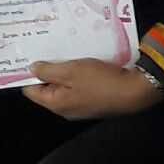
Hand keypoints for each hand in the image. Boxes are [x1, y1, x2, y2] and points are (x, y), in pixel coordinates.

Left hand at [23, 60, 161, 119]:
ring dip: (67, 73)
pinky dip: (81, 78)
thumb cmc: (101, 81)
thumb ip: (47, 70)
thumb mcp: (70, 70)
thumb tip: (32, 69)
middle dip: (50, 72)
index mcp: (56, 104)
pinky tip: (88, 67)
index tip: (32, 58)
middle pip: (49, 89)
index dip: (28, 75)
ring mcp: (83, 108)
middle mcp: (66, 110)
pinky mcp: (96, 103)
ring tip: (71, 57)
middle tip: (52, 53)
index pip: (30, 91)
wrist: (136, 91)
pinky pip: (81, 89)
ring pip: (66, 88)